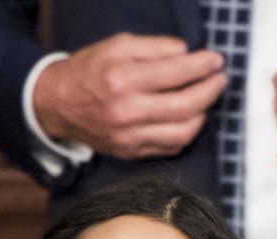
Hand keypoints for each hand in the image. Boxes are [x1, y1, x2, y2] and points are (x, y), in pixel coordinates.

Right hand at [33, 33, 227, 159]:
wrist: (56, 104)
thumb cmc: (89, 70)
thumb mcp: (117, 46)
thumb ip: (154, 47)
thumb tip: (186, 52)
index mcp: (122, 79)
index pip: (175, 73)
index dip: (202, 65)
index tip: (216, 60)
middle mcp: (126, 112)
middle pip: (185, 106)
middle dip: (210, 91)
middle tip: (220, 80)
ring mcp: (129, 137)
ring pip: (182, 133)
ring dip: (202, 114)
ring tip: (206, 99)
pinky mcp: (130, 153)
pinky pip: (170, 148)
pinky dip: (186, 133)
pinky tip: (189, 118)